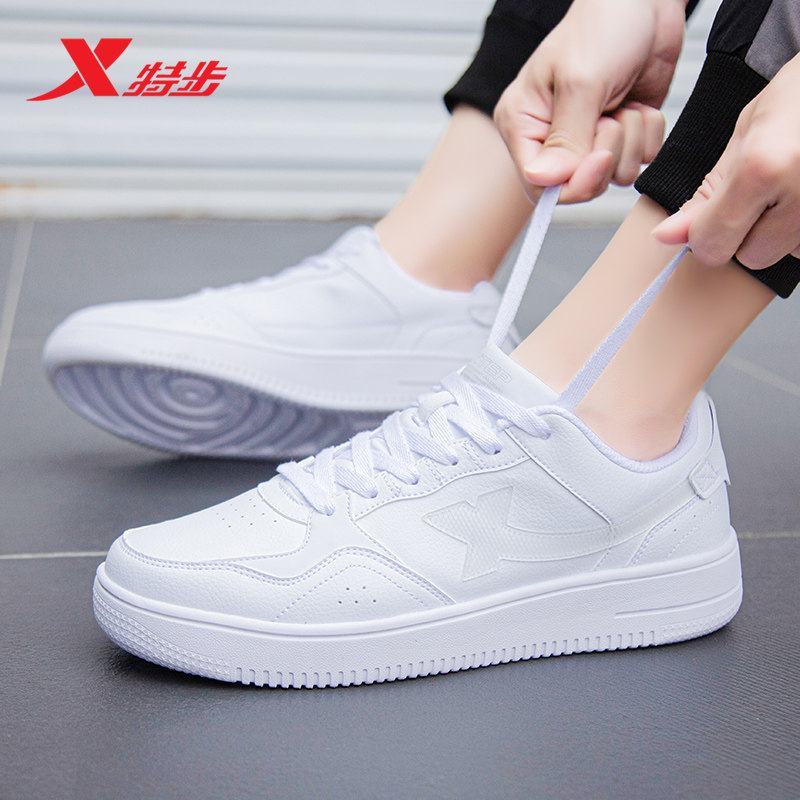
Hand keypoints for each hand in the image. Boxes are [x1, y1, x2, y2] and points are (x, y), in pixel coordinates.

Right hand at [494, 0, 686, 202]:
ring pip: (612, 177)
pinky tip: (638, 103)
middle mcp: (550, 137)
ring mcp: (587, 138)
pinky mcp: (620, 136)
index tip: (601, 158)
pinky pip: (639, 161)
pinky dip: (647, 134)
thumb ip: (565, 139)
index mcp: (522, 124)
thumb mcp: (581, 83)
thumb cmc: (603, 26)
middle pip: (577, 186)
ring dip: (630, 140)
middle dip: (606, 154)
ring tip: (623, 102)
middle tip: (611, 115)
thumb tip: (541, 182)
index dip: (573, 182)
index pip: (538, 184)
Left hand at [653, 53, 799, 268]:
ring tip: (791, 185)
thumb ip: (706, 193)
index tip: (708, 217)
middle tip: (764, 190)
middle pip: (751, 256)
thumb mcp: (744, 136)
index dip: (704, 234)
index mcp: (763, 169)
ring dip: (779, 231)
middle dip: (748, 233)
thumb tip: (668, 235)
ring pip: (783, 255)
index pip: (712, 244)